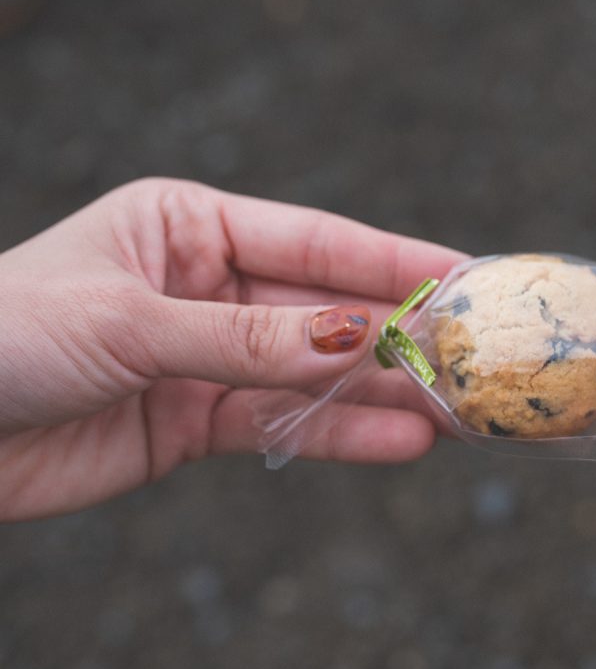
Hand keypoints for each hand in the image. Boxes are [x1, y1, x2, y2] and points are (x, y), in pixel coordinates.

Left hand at [0, 178, 464, 520]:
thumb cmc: (5, 336)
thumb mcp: (130, 325)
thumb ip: (247, 340)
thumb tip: (357, 342)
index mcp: (189, 227)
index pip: (314, 241)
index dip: (392, 260)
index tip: (464, 275)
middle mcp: (208, 286)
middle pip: (326, 311)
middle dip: (398, 335)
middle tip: (475, 356)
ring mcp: (208, 357)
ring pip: (315, 373)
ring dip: (382, 391)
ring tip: (458, 410)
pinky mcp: (196, 422)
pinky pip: (283, 424)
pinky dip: (339, 434)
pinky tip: (400, 441)